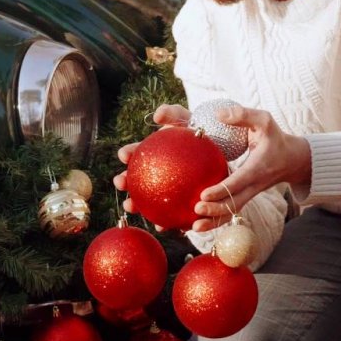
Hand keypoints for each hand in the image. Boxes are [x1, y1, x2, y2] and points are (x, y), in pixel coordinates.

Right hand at [112, 104, 191, 225]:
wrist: (220, 151)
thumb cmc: (200, 134)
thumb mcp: (189, 121)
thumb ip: (174, 114)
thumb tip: (157, 115)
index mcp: (155, 152)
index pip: (139, 152)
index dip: (129, 153)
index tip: (123, 155)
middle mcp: (157, 172)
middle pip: (138, 177)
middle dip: (125, 181)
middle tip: (119, 182)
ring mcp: (167, 189)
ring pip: (149, 199)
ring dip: (138, 205)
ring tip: (131, 207)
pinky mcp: (180, 206)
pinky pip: (172, 216)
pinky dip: (166, 222)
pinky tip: (163, 226)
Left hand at [189, 105, 309, 232]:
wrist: (292, 159)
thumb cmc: (275, 137)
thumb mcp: (264, 120)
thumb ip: (243, 115)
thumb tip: (219, 114)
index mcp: (258, 167)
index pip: (239, 182)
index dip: (222, 189)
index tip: (204, 194)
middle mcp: (254, 185)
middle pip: (235, 203)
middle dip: (216, 210)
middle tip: (196, 211)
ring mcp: (250, 194)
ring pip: (232, 212)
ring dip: (214, 222)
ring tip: (194, 227)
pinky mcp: (245, 197)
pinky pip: (230, 211)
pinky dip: (215, 220)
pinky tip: (196, 224)